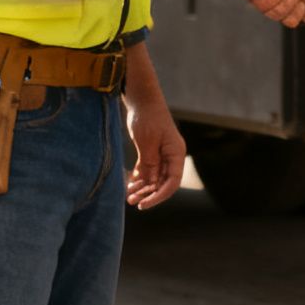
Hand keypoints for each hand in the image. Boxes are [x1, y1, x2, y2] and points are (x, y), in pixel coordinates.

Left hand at [124, 93, 186, 209]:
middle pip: (163, 182)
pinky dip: (139, 178)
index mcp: (176, 153)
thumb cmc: (147, 118)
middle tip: (131, 201)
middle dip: (148, 193)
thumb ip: (150, 163)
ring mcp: (161, 154)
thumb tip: (150, 183)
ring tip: (128, 195)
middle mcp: (171, 156)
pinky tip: (129, 184)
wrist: (141, 99)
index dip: (159, 196)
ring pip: (154, 178)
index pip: (172, 182)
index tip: (144, 204)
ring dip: (142, 188)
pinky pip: (147, 170)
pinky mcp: (151, 151)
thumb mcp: (147, 142)